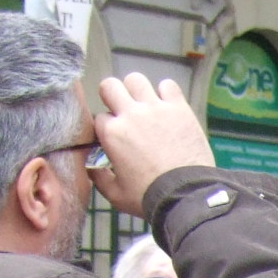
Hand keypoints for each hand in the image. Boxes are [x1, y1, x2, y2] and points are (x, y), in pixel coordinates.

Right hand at [90, 73, 216, 216]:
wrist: (186, 195)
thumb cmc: (149, 197)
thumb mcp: (116, 195)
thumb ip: (99, 179)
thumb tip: (91, 168)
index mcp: (112, 133)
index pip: (99, 117)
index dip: (107, 126)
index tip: (116, 136)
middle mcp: (130, 114)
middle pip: (110, 86)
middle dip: (112, 96)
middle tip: (123, 112)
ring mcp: (156, 108)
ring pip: (136, 80)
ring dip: (137, 91)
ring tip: (145, 106)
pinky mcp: (179, 108)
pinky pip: (168, 85)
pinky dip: (166, 92)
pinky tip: (168, 106)